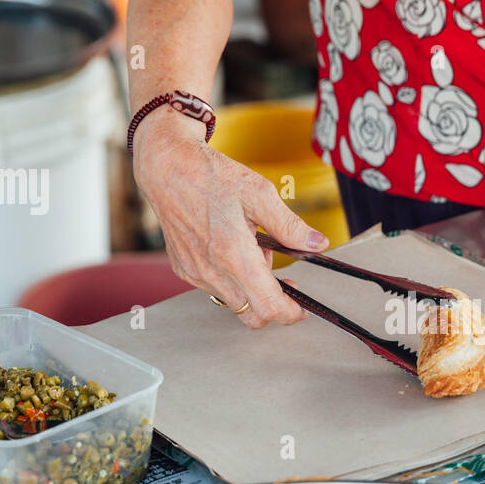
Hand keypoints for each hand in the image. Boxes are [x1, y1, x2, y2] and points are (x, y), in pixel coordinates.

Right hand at [132, 110, 328, 328]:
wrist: (167, 168)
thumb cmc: (211, 176)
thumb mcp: (259, 193)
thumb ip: (290, 225)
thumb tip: (317, 244)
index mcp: (233, 253)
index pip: (268, 306)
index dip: (290, 313)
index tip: (301, 309)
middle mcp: (210, 270)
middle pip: (252, 315)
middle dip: (273, 303)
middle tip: (283, 279)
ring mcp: (194, 273)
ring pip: (235, 301)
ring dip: (251, 287)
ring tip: (251, 248)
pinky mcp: (184, 270)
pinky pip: (216, 288)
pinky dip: (231, 278)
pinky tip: (231, 249)